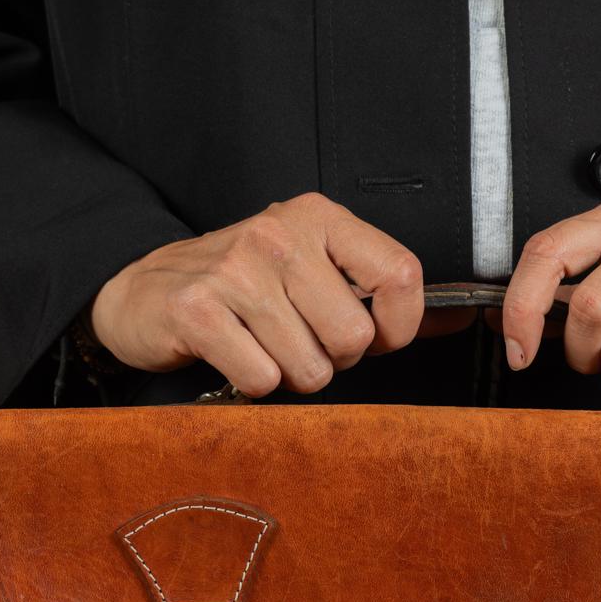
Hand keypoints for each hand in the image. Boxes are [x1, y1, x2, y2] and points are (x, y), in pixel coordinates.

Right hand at [88, 192, 425, 394]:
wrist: (141, 289)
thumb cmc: (239, 286)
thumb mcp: (311, 266)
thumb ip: (376, 290)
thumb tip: (459, 321)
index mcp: (319, 218)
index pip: (401, 275)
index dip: (397, 327)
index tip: (373, 338)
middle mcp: (280, 234)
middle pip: (353, 337)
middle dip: (333, 359)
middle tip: (297, 340)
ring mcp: (236, 270)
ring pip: (310, 368)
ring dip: (289, 374)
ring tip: (261, 345)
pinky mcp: (197, 310)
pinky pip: (262, 379)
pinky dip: (252, 383)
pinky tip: (232, 355)